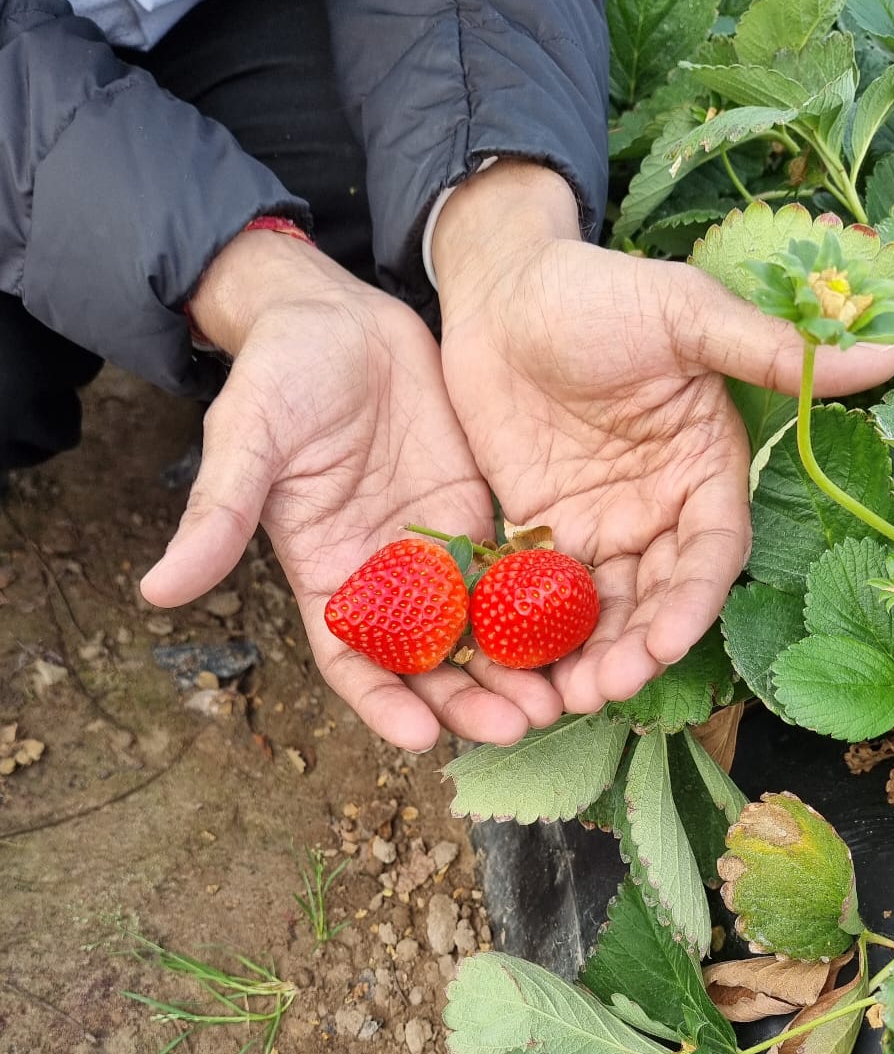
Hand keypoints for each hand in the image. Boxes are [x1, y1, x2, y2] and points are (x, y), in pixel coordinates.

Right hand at [140, 230, 562, 749]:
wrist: (336, 316)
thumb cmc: (278, 377)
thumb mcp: (245, 443)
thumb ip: (218, 518)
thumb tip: (155, 592)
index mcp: (327, 577)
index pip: (353, 662)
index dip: (382, 705)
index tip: (421, 737)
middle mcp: (384, 580)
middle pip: (429, 663)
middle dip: (468, 700)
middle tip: (517, 726)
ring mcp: (435, 553)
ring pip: (479, 631)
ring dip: (514, 669)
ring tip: (556, 699)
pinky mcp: (479, 518)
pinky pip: (513, 576)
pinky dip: (539, 611)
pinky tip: (577, 633)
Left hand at [434, 163, 893, 711]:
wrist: (502, 288)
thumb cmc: (601, 291)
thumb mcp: (687, 314)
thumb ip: (770, 353)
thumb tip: (887, 358)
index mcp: (705, 469)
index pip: (711, 552)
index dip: (692, 601)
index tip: (664, 641)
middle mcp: (658, 510)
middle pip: (658, 597)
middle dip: (637, 647)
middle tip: (605, 688)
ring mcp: (600, 526)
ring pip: (603, 610)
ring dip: (589, 657)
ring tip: (565, 696)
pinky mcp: (542, 531)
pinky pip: (541, 595)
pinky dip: (534, 635)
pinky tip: (515, 669)